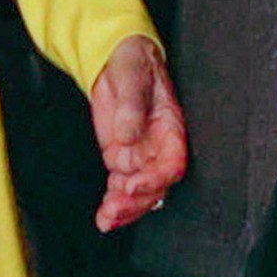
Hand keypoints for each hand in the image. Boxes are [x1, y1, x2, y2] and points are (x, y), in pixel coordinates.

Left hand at [88, 34, 188, 230]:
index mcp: (170, 126)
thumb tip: (127, 135)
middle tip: (115, 208)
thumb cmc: (133, 59)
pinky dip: (113, 203)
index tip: (133, 184)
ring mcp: (139, 154)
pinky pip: (121, 187)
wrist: (114, 58)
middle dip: (137, 201)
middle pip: (156, 184)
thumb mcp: (133, 74)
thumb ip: (131, 105)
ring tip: (107, 218)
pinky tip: (104, 216)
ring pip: (139, 192)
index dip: (156, 177)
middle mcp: (158, 146)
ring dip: (125, 209)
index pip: (172, 161)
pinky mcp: (120, 157)